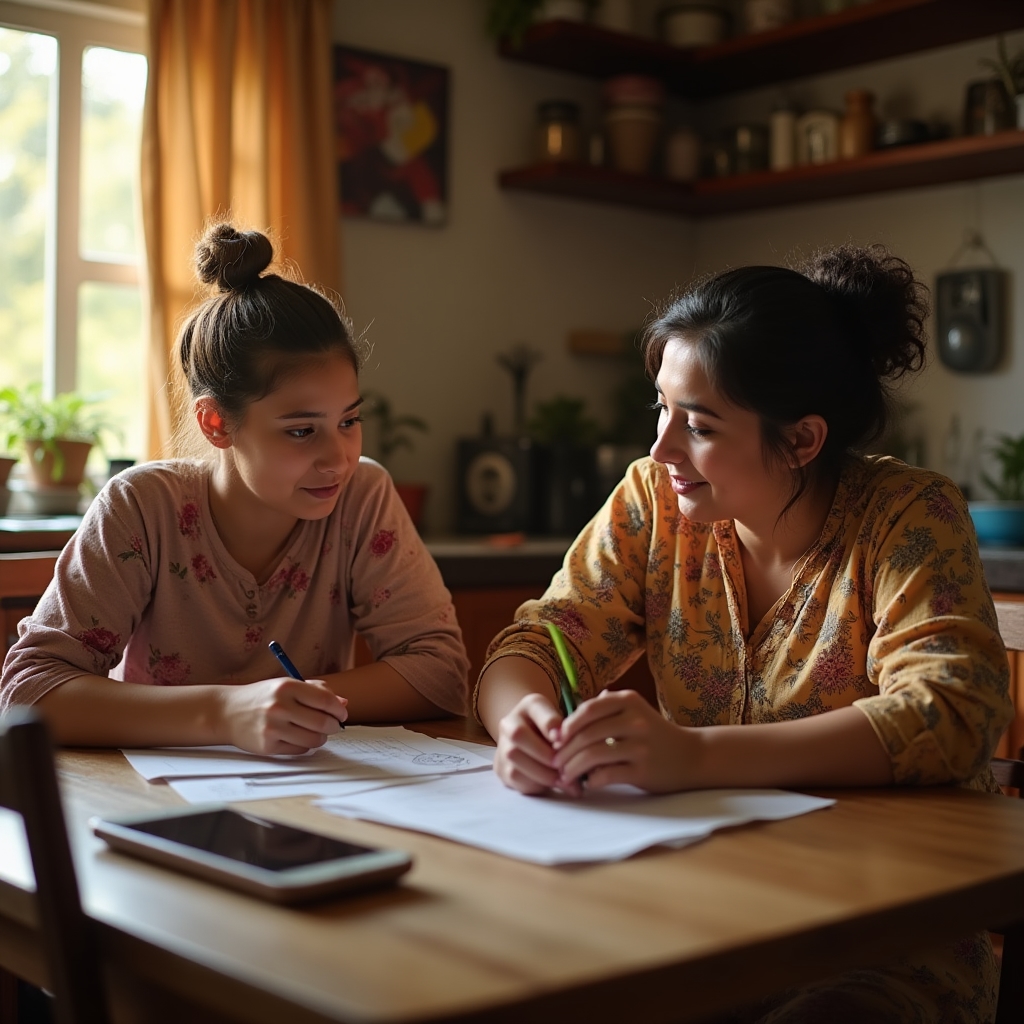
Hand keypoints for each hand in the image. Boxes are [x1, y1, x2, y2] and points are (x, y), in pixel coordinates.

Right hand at [218, 677, 347, 754]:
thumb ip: (316, 691)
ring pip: (314, 739)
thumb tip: (343, 704)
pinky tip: (300, 737)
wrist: (227, 712)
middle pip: (322, 722)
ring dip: (322, 738)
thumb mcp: (286, 685)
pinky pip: (300, 749)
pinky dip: (306, 745)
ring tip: (317, 732)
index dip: (339, 710)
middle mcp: (280, 706)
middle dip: (334, 726)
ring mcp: (273, 728)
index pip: (325, 700)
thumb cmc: (262, 697)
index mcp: (287, 687)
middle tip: (334, 726)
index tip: (342, 714)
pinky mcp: (268, 746)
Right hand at [493, 693, 564, 793]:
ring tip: (563, 780)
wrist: (534, 743)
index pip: (537, 707)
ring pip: (514, 758)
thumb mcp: (564, 725)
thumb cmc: (555, 734)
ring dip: (542, 773)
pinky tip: (551, 785)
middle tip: (565, 767)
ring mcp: (502, 745)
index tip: (562, 740)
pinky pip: (514, 777)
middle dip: (545, 754)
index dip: (550, 724)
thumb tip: (570, 749)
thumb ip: (568, 732)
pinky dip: (535, 784)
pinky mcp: (501, 767)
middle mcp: (510, 721)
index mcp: (529, 705)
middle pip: (518, 734)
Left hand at [553, 689, 693, 793]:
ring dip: (572, 768)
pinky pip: (606, 775)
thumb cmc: (656, 735)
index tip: (555, 740)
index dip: (567, 725)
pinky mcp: (643, 770)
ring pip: (592, 754)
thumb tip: (569, 717)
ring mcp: (640, 746)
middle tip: (555, 762)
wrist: (693, 756)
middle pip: (586, 734)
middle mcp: (635, 720)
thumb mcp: (636, 711)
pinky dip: (591, 780)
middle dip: (564, 751)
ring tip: (565, 776)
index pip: (588, 709)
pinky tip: (587, 784)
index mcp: (629, 701)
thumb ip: (607, 707)